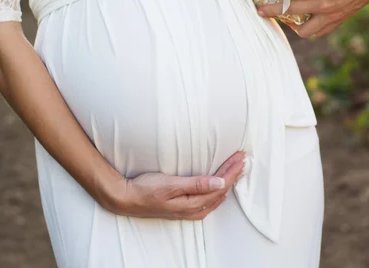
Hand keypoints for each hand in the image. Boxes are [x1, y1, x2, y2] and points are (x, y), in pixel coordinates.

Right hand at [108, 151, 245, 219]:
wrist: (125, 198)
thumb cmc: (146, 189)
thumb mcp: (171, 184)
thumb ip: (197, 184)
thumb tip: (220, 182)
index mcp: (193, 204)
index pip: (220, 185)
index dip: (232, 171)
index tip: (240, 157)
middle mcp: (193, 210)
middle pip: (220, 191)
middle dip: (233, 174)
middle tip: (243, 159)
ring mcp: (188, 210)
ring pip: (215, 196)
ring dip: (227, 181)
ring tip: (237, 170)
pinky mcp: (183, 207)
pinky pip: (208, 200)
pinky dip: (217, 190)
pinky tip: (219, 187)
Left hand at [257, 0, 368, 37]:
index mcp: (324, 3)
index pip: (292, 11)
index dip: (273, 11)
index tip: (259, 10)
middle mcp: (332, 15)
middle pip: (304, 32)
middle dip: (290, 24)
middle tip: (280, 11)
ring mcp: (341, 16)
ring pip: (318, 30)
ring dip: (305, 23)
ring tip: (295, 10)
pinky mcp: (349, 14)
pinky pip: (329, 24)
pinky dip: (318, 19)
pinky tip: (315, 6)